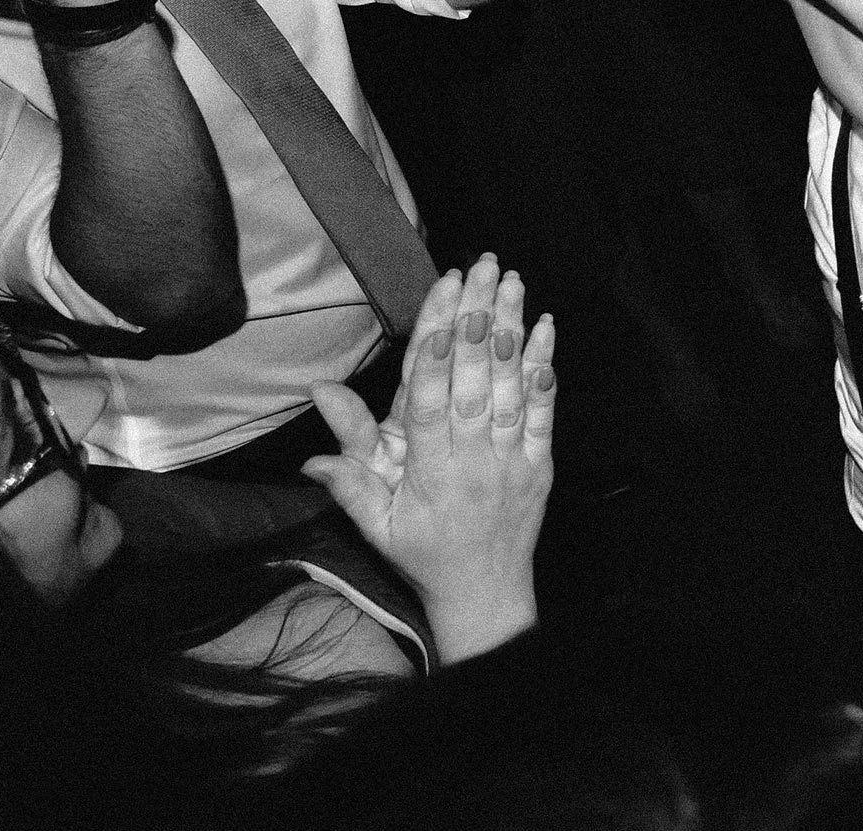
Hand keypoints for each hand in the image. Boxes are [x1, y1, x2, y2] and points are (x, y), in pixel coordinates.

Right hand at [302, 255, 555, 662]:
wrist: (483, 593)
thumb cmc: (421, 553)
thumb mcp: (375, 519)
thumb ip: (349, 471)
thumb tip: (316, 422)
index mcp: (427, 470)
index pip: (429, 399)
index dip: (435, 349)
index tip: (442, 302)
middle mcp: (472, 459)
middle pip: (473, 380)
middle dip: (476, 320)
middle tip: (479, 268)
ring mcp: (511, 459)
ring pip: (512, 386)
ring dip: (511, 330)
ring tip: (509, 281)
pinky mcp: (541, 463)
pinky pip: (545, 410)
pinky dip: (545, 368)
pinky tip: (544, 327)